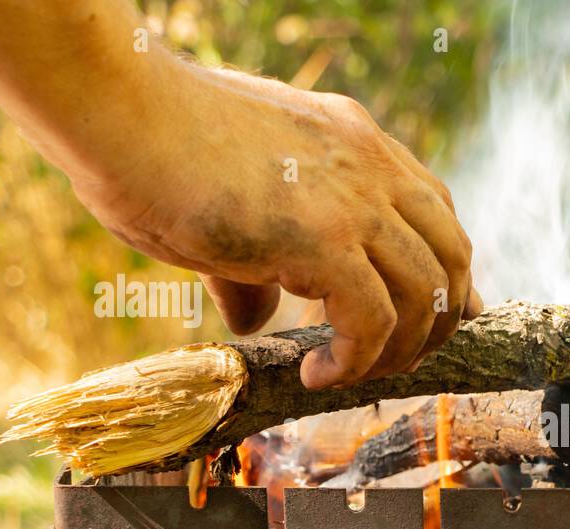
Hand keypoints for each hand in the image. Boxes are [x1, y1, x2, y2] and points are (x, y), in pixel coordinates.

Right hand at [73, 62, 480, 386]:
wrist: (118, 111)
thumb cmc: (153, 148)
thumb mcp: (232, 202)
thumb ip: (260, 260)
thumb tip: (253, 318)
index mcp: (355, 143)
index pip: (436, 212)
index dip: (445, 272)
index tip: (441, 317)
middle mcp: (370, 165)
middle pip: (451, 255)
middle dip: (440, 319)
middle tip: (405, 361)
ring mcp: (354, 200)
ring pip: (425, 294)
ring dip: (399, 350)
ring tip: (349, 374)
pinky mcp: (324, 240)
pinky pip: (374, 321)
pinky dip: (356, 361)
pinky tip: (315, 374)